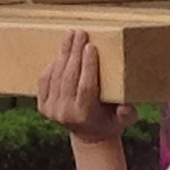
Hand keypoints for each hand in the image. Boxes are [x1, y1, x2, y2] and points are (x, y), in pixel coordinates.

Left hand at [38, 30, 130, 146]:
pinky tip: (61, 52)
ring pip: (56, 76)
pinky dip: (52, 65)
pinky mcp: (43, 106)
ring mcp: (52, 110)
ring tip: (70, 36)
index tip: (91, 46)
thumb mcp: (124, 120)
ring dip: (63, 53)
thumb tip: (125, 107)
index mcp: (85, 115)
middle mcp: (65, 113)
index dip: (88, 65)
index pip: (86, 86)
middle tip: (80, 33)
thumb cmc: (110, 121)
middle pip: (69, 77)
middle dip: (74, 52)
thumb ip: (127, 114)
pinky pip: (44, 80)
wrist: (89, 136)